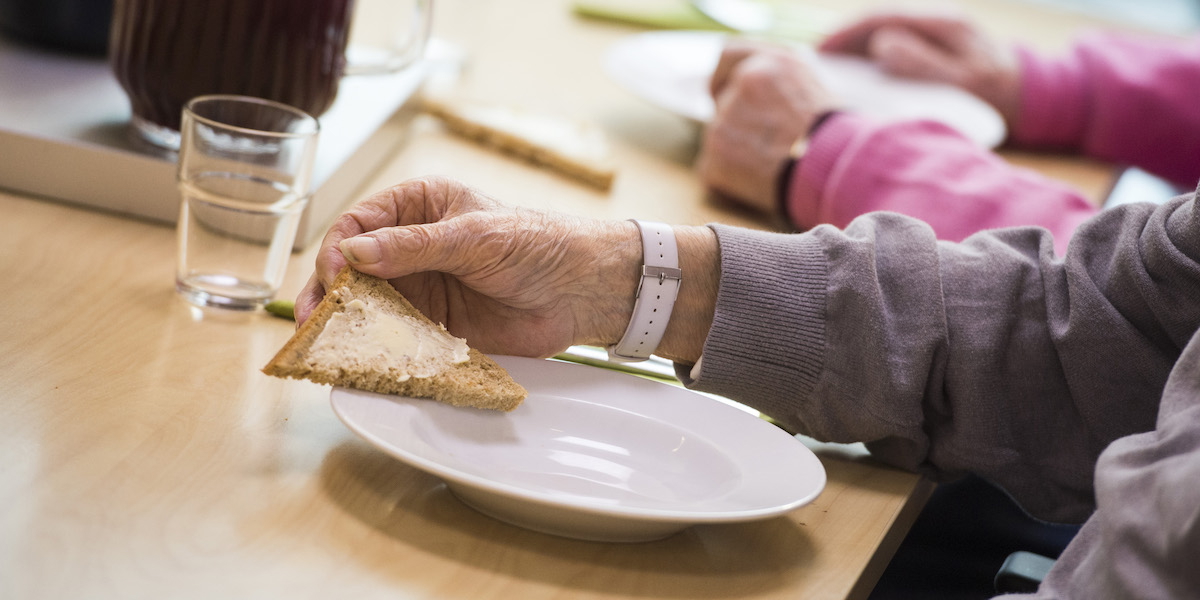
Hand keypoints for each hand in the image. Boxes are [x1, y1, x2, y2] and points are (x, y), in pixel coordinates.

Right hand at [295, 177, 718, 362]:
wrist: (585, 291)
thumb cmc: (539, 244)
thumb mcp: (475, 237)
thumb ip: (414, 247)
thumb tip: (355, 254)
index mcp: (419, 206)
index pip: (360, 224)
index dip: (341, 249)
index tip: (335, 274)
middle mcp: (412, 247)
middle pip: (353, 268)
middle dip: (331, 291)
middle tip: (316, 318)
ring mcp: (422, 287)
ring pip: (368, 305)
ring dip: (347, 323)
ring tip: (326, 343)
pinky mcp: (435, 325)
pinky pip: (395, 336)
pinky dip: (376, 347)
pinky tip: (360, 358)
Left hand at [696, 40, 838, 214]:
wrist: (837, 173)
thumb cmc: (835, 136)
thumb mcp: (813, 86)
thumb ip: (775, 77)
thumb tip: (745, 81)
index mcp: (768, 64)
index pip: (727, 56)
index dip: (724, 77)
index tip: (723, 92)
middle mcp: (742, 85)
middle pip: (723, 102)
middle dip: (738, 121)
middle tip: (768, 143)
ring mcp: (724, 122)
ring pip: (720, 136)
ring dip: (738, 150)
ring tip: (772, 164)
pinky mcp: (716, 157)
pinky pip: (714, 168)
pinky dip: (731, 178)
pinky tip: (759, 182)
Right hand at [820, 12, 1020, 127]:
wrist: (1028, 93)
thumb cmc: (998, 91)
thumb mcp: (965, 81)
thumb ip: (923, 61)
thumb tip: (881, 43)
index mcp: (942, 21)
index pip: (881, 17)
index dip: (846, 32)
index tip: (820, 51)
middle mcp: (936, 18)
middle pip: (877, 19)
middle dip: (843, 38)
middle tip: (812, 62)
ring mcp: (934, 29)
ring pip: (882, 30)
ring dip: (853, 46)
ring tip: (826, 68)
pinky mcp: (932, 43)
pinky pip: (893, 42)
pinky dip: (868, 54)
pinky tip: (854, 72)